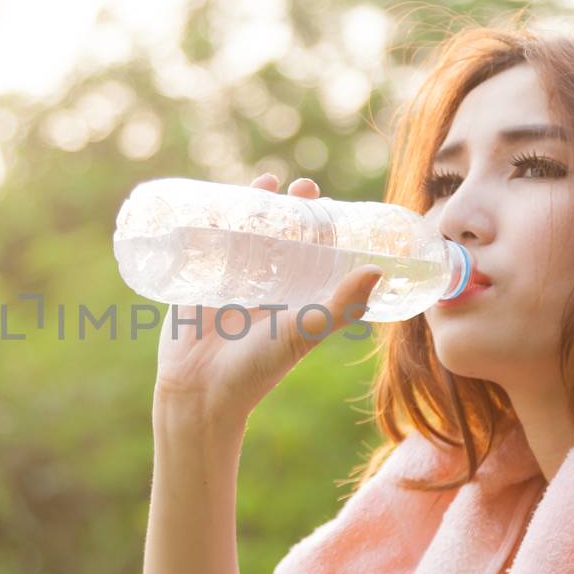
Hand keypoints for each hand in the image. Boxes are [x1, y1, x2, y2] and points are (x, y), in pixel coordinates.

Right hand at [151, 173, 383, 420]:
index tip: (327, 201)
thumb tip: (376, 270)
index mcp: (292, 294)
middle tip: (298, 189)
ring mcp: (228, 279)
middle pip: (276, 233)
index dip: (319, 224)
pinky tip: (215, 198)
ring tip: (264, 182)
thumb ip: (340, 306)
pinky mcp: (196, 280)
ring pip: (242, 232)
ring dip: (251, 205)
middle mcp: (263, 284)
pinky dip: (209, 219)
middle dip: (286, 207)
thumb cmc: (257, 369)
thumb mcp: (304, 332)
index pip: (310, 249)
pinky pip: (203, 243)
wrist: (201, 392)